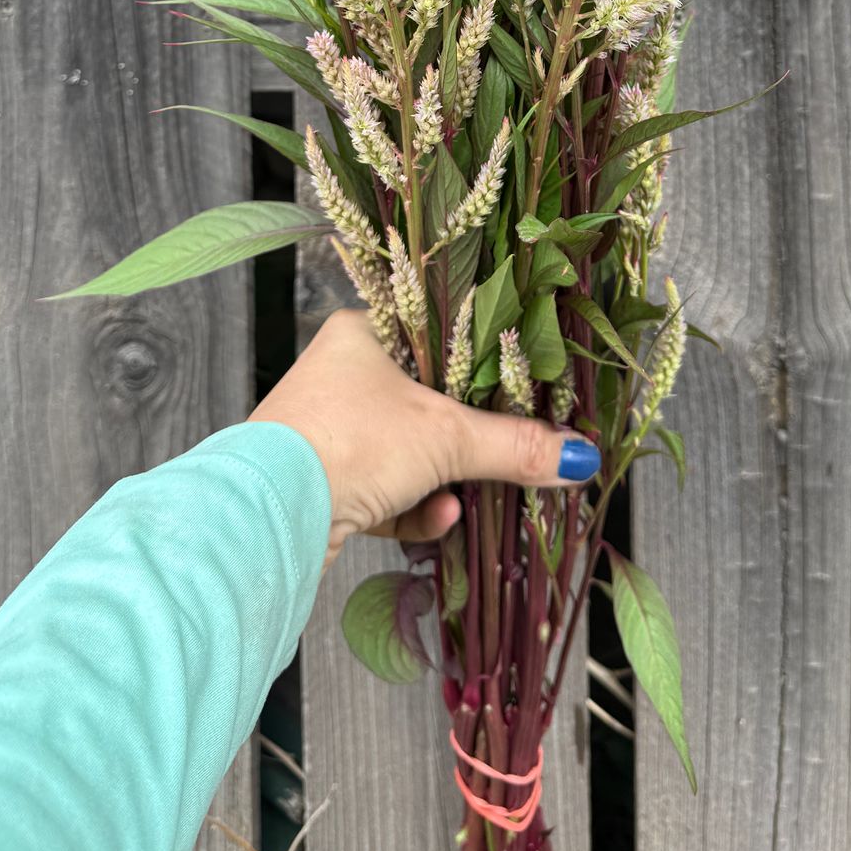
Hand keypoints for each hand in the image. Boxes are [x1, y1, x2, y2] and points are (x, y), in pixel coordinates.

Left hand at [249, 310, 600, 564]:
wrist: (270, 514)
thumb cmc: (351, 441)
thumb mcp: (445, 436)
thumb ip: (515, 446)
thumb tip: (579, 457)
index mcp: (363, 333)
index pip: (436, 335)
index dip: (480, 362)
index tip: (520, 386)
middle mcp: (341, 375)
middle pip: (426, 400)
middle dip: (467, 436)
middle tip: (509, 448)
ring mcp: (329, 431)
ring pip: (407, 451)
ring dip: (442, 478)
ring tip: (465, 494)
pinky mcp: (325, 483)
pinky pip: (386, 490)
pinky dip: (414, 506)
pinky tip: (436, 516)